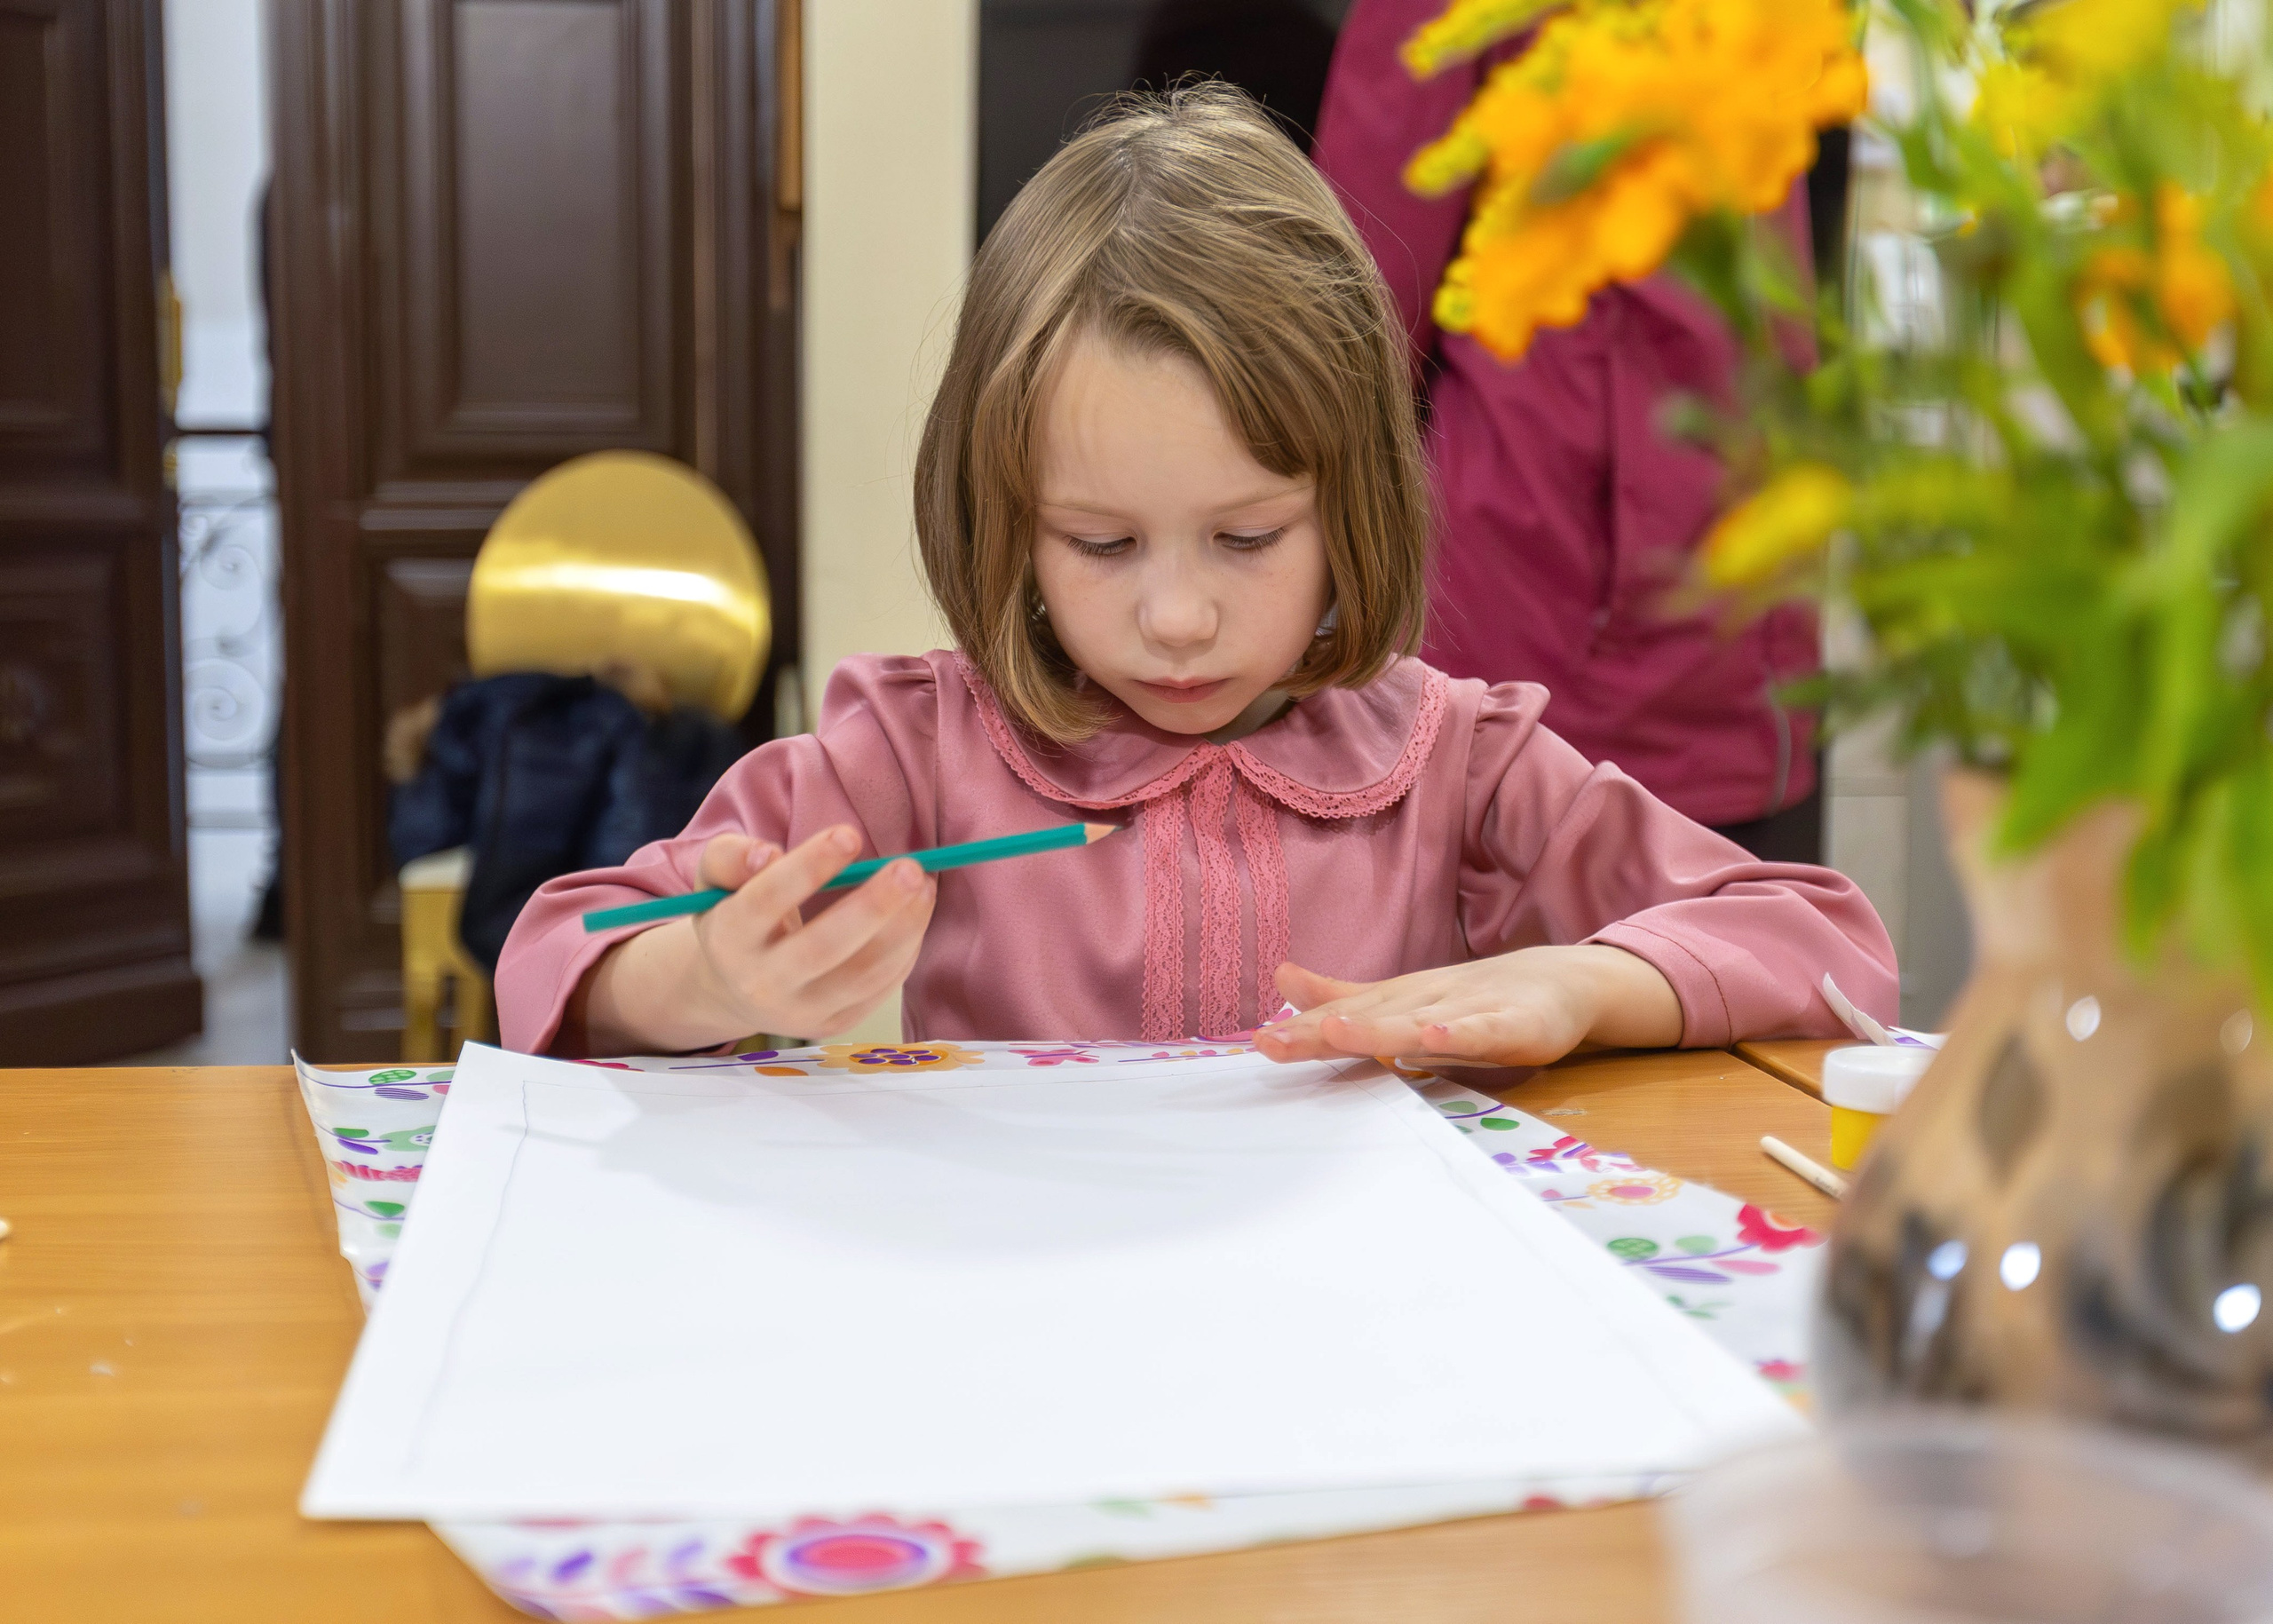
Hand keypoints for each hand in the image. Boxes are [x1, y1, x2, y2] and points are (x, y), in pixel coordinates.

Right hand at [574, 825, 935, 1053]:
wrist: (733, 991)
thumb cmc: (733, 918)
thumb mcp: (715, 883)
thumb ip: (730, 857)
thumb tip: (768, 854)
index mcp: (729, 939)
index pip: (767, 900)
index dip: (809, 867)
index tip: (849, 835)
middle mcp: (761, 983)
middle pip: (822, 948)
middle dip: (872, 907)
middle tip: (911, 869)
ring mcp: (800, 1012)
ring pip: (862, 975)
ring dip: (904, 929)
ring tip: (924, 886)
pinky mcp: (834, 1024)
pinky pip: (879, 988)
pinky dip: (905, 949)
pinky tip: (917, 913)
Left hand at [1252, 946, 1681, 1069]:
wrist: (1557, 980)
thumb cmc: (1472, 997)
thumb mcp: (1402, 1000)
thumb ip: (1343, 995)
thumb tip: (1281, 977)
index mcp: (1397, 1002)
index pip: (1343, 1017)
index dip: (1302, 1032)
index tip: (1257, 1044)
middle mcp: (1424, 1003)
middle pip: (1367, 1019)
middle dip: (1320, 1032)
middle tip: (1271, 1043)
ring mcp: (1467, 1011)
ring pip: (1417, 1023)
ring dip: (1377, 1028)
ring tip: (1336, 1032)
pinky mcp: (1510, 1025)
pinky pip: (1481, 1031)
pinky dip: (1458, 1032)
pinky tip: (1433, 1034)